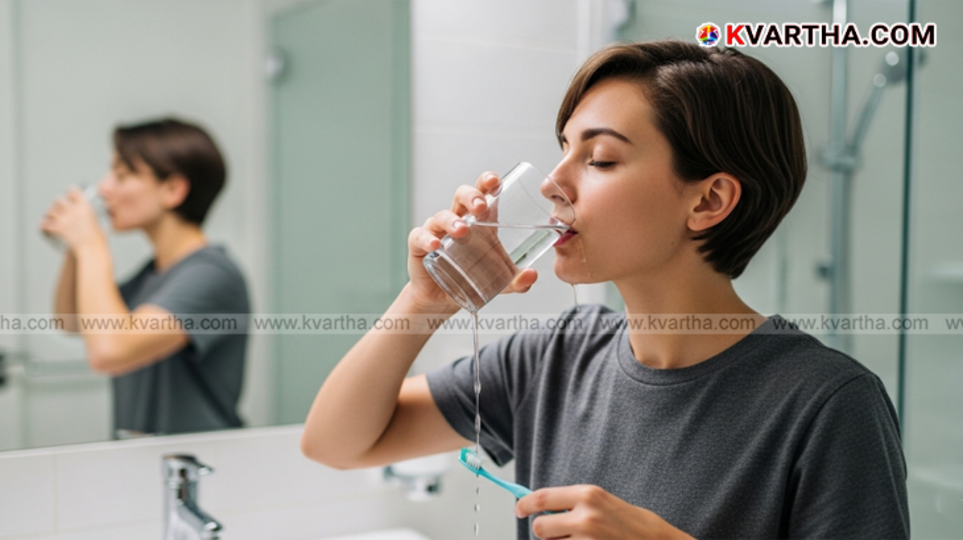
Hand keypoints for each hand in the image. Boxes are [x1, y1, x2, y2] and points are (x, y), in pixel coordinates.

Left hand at [39, 188, 104, 251]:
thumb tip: (84, 214)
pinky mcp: (56, 228)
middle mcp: (72, 210)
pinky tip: (46, 227)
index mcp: (84, 206)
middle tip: (60, 208)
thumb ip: (89, 215)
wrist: (91, 250)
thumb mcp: (98, 222)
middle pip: (58, 199)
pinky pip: (44, 223)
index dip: (71, 193)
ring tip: (52, 218)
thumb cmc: (97, 239)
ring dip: (50, 214)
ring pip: (49, 211)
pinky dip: (44, 225)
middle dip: (58, 203)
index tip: (70, 195)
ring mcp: (63, 219)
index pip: (73, 191)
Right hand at [405, 171, 537, 311]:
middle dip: (472, 196)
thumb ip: (517, 280)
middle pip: (462, 196)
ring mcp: (437, 230)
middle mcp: (457, 219)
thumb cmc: (472, 277)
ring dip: (452, 221)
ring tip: (462, 231)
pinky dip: (426, 238)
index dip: (487, 182)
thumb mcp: (499, 281)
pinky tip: (435, 245)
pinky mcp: (419, 245)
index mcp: (479, 220)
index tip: (496, 181)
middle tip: (481, 207)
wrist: (444, 297)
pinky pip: (420, 236)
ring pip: (442, 215)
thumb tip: (531, 275)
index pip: (483, 193)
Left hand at [516, 485, 693, 539]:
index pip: (541, 498)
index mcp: (587, 495)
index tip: (519, 509)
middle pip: (541, 528)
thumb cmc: (633, 523)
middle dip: (544, 532)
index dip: (524, 505)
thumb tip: (543, 508)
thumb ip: (574, 503)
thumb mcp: (602, 502)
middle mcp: (585, 516)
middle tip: (557, 532)